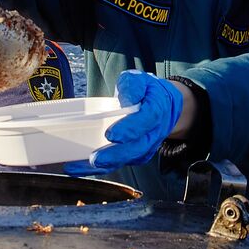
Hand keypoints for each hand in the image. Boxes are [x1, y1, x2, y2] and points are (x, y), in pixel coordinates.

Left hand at [65, 71, 184, 174]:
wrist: (166, 106)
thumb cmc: (148, 92)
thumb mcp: (140, 80)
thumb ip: (132, 86)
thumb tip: (126, 99)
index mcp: (157, 110)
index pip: (146, 120)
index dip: (129, 129)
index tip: (110, 134)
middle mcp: (154, 132)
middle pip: (138, 147)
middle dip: (116, 155)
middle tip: (95, 158)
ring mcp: (147, 146)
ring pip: (129, 159)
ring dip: (106, 165)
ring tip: (83, 166)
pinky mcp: (138, 155)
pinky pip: (122, 163)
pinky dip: (103, 168)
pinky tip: (82, 168)